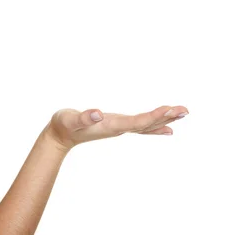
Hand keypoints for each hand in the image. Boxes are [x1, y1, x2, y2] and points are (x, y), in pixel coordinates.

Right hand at [45, 105, 188, 151]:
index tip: (169, 109)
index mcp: (111, 126)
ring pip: (147, 125)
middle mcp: (119, 129)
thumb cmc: (64, 125)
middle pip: (147, 124)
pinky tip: (168, 128)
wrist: (60, 137)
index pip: (137, 122)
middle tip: (185, 110)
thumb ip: (83, 117)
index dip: (154, 116)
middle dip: (166, 117)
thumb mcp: (70, 119)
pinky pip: (142, 127)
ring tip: (182, 113)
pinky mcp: (117, 126)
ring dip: (165, 119)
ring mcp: (119, 128)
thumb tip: (98, 114)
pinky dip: (156, 126)